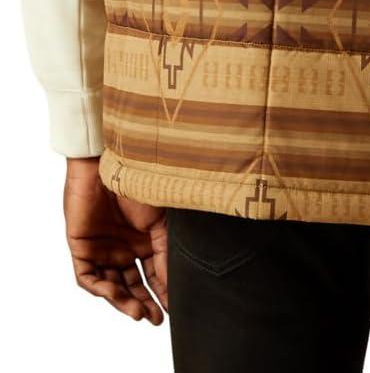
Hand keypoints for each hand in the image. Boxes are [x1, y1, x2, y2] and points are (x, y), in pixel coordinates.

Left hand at [64, 156, 167, 323]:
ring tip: (138, 313)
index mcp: (145, 241)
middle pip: (133, 286)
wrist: (115, 161)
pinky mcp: (82, 248)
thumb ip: (166, 251)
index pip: (153, 275)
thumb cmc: (143, 183)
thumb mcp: (161, 221)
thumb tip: (177, 281)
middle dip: (144, 304)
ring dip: (124, 302)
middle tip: (155, 318)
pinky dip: (101, 289)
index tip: (174, 309)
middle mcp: (123, 249)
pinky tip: (115, 294)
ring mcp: (102, 250)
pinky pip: (88, 278)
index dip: (163, 293)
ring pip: (112, 286)